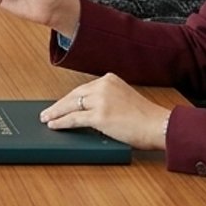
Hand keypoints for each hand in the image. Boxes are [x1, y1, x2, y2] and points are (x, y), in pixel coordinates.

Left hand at [39, 74, 170, 150]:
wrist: (159, 126)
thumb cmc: (146, 118)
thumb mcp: (124, 98)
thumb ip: (107, 98)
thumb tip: (88, 110)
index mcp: (109, 79)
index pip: (83, 89)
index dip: (69, 99)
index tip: (60, 104)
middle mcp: (103, 86)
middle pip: (73, 95)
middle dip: (59, 105)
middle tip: (47, 112)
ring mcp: (101, 100)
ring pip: (70, 106)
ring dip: (56, 113)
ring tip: (47, 119)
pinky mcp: (99, 116)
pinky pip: (74, 119)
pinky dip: (62, 122)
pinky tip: (54, 125)